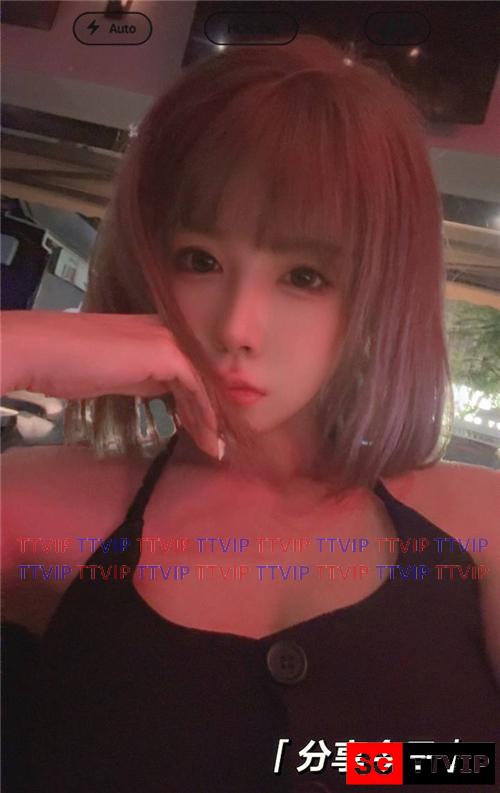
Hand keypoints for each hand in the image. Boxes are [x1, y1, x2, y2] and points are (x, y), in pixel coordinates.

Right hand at [1, 311, 219, 457]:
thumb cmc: (71, 364)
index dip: (201, 402)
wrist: (46, 352)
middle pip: (202, 376)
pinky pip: (196, 388)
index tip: (205, 432)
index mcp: (158, 334)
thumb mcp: (121, 375)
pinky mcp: (166, 352)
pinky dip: (203, 414)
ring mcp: (169, 339)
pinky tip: (205, 436)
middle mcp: (168, 332)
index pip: (191, 371)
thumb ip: (148, 380)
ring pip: (203, 383)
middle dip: (211, 413)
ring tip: (214, 449)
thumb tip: (167, 396)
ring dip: (211, 420)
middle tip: (217, 444)